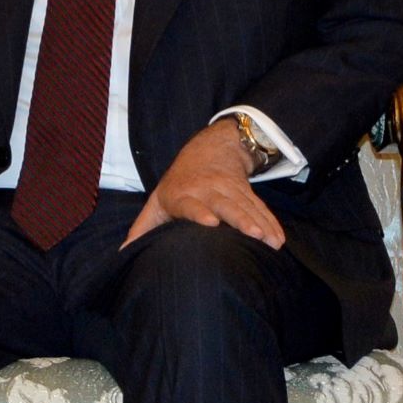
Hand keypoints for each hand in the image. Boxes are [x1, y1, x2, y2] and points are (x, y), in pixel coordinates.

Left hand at [124, 120, 283, 248]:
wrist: (210, 149)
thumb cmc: (177, 184)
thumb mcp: (157, 201)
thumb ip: (143, 228)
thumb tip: (123, 253)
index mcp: (181, 195)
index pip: (190, 204)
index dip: (199, 212)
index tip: (210, 222)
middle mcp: (207, 190)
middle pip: (226, 205)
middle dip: (240, 219)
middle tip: (253, 235)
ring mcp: (229, 190)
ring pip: (247, 207)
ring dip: (261, 225)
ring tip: (272, 242)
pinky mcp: (247, 192)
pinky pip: (260, 208)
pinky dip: (271, 223)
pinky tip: (279, 239)